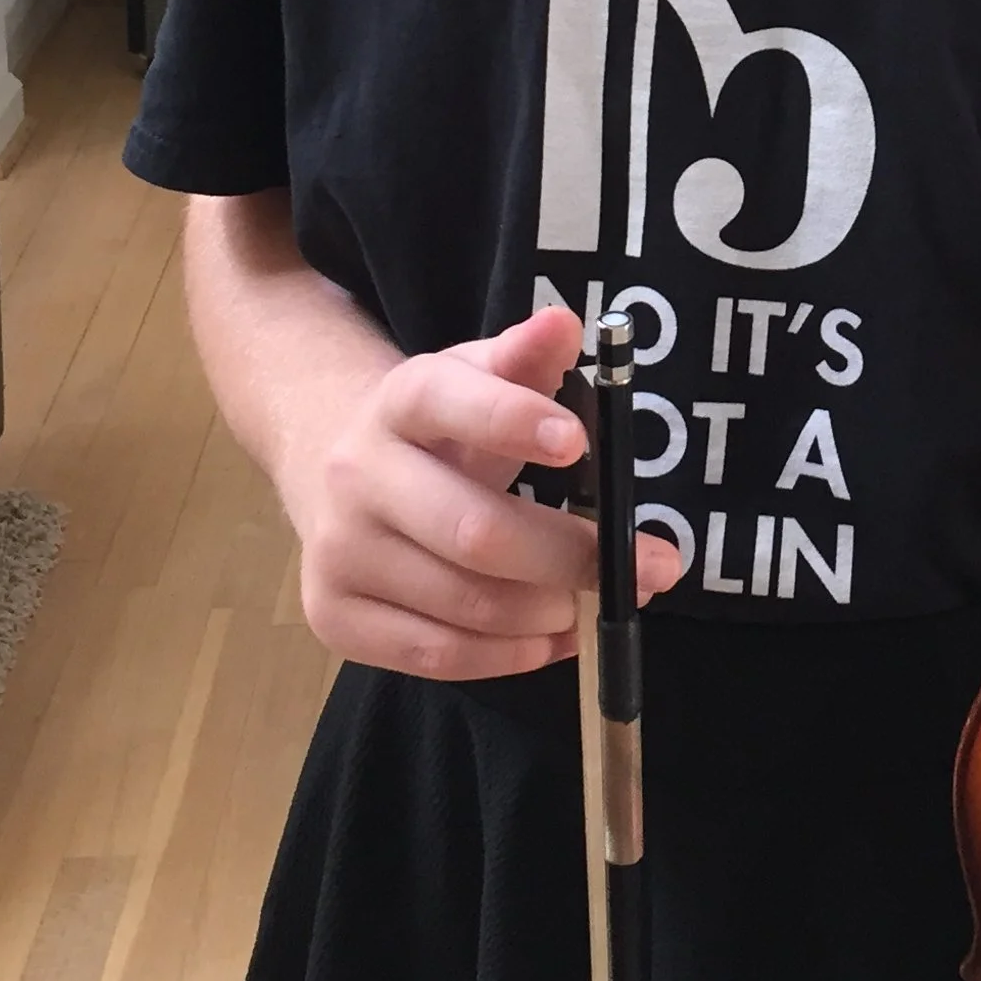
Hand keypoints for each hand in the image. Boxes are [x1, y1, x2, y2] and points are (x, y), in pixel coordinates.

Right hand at [281, 303, 683, 681]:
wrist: (335, 469)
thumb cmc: (438, 430)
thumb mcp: (477, 378)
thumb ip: (524, 358)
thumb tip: (565, 323)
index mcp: (399, 402)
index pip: (448, 403)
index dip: (511, 420)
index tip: (576, 440)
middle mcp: (356, 474)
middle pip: (473, 530)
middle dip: (571, 556)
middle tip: (649, 569)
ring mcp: (337, 551)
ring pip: (463, 603)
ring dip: (547, 612)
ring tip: (589, 604)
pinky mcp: (332, 615)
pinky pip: (434, 656)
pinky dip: (507, 656)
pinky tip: (548, 638)